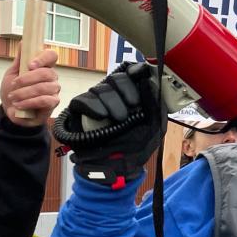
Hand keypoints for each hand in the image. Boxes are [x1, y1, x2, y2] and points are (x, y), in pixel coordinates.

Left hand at [0, 49, 59, 127]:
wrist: (11, 111)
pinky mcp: (53, 103)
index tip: (30, 65)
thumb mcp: (12, 74)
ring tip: (13, 97)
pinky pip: (45, 100)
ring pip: (44, 87)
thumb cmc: (13, 91)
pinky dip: (29, 102)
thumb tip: (22, 42)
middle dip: (27, 79)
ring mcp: (54, 90)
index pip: (52, 56)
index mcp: (43, 67)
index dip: (43, 58)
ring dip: (25, 92)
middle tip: (14, 84)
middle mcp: (51, 77)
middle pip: (47, 73)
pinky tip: (19, 104)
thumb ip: (19, 60)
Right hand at [54, 62, 163, 188]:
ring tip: (120, 119)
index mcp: (133, 96)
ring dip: (113, 102)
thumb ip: (155, 102)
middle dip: (127, 89)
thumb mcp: (154, 124)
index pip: (132, 74)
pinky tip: (103, 116)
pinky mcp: (80, 110)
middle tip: (134, 106)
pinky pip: (84, 100)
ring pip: (101, 88)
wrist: (116, 166)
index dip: (136, 71)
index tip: (141, 73)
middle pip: (117, 78)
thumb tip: (149, 79)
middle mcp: (114, 95)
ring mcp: (96, 101)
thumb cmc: (137, 145)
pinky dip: (94, 106)